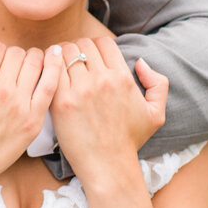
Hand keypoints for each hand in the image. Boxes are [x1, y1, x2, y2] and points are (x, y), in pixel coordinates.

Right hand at [0, 42, 62, 190]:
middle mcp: (2, 88)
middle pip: (16, 53)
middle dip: (12, 55)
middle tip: (11, 65)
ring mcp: (20, 105)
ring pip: (35, 63)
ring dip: (33, 58)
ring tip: (30, 63)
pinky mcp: (33, 120)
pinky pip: (50, 86)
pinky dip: (54, 68)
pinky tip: (55, 58)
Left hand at [51, 38, 167, 181]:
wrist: (108, 165)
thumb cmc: (130, 140)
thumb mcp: (156, 113)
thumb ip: (158, 83)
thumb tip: (140, 62)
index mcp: (122, 78)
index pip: (104, 42)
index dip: (95, 45)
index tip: (89, 55)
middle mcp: (102, 80)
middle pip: (83, 44)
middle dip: (77, 48)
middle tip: (71, 59)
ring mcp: (80, 90)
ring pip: (65, 54)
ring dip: (61, 56)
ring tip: (59, 65)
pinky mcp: (61, 102)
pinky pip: (52, 72)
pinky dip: (49, 68)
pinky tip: (49, 75)